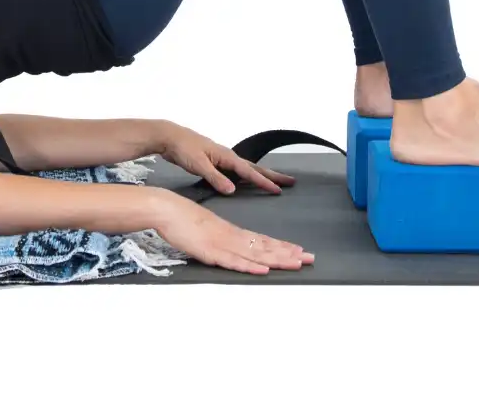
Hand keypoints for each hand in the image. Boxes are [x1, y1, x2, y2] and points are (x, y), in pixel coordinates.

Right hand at [151, 192, 314, 275]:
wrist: (166, 208)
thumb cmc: (183, 218)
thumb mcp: (207, 229)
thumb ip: (220, 237)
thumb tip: (232, 246)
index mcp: (232, 231)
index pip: (263, 240)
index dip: (282, 247)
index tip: (299, 251)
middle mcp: (232, 237)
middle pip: (265, 247)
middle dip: (289, 254)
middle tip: (311, 258)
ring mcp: (222, 244)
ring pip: (255, 254)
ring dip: (277, 260)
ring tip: (297, 263)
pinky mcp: (210, 252)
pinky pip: (234, 261)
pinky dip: (250, 266)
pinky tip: (264, 269)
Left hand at [156, 121, 296, 194]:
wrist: (169, 137)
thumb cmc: (183, 148)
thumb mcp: (198, 164)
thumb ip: (215, 178)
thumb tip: (233, 191)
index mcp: (226, 156)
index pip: (249, 172)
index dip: (264, 182)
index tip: (279, 190)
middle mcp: (228, 156)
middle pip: (255, 168)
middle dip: (272, 175)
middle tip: (291, 181)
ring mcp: (222, 159)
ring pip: (247, 169)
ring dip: (261, 175)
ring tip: (276, 181)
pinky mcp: (215, 162)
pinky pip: (237, 171)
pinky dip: (247, 176)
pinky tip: (246, 182)